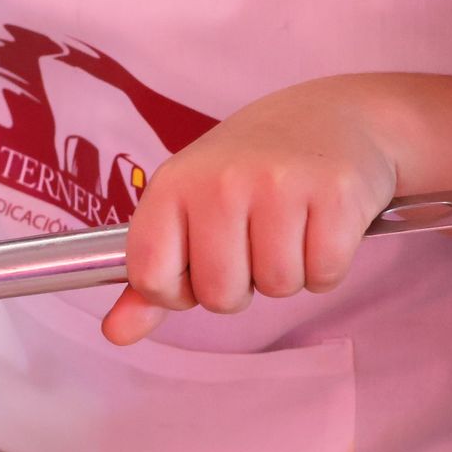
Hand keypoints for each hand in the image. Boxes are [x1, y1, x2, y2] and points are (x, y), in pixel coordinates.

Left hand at [101, 77, 398, 345]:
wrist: (328, 117)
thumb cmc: (245, 170)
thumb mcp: (185, 206)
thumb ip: (151, 276)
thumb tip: (116, 334)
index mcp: (171, 185)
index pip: (150, 276)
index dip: (176, 290)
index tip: (196, 265)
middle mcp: (219, 182)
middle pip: (220, 295)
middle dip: (241, 285)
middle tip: (253, 239)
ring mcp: (278, 185)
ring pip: (277, 288)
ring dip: (287, 273)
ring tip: (287, 226)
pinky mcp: (335, 195)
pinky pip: (325, 276)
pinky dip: (326, 266)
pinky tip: (319, 225)